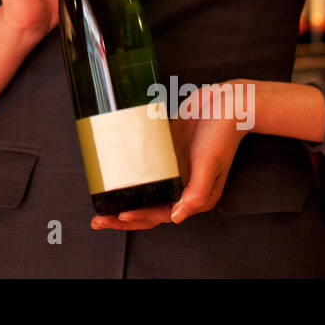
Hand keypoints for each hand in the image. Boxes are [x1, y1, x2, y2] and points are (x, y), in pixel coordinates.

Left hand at [90, 82, 252, 229]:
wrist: (227, 103)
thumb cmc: (222, 135)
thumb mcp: (209, 164)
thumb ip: (195, 193)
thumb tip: (176, 218)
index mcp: (195, 197)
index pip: (161, 215)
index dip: (139, 218)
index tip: (118, 216)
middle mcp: (183, 188)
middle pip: (148, 210)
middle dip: (122, 219)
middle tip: (97, 221)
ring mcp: (173, 172)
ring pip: (144, 193)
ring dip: (123, 200)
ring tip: (100, 204)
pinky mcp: (166, 155)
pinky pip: (145, 171)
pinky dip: (130, 177)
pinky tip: (111, 175)